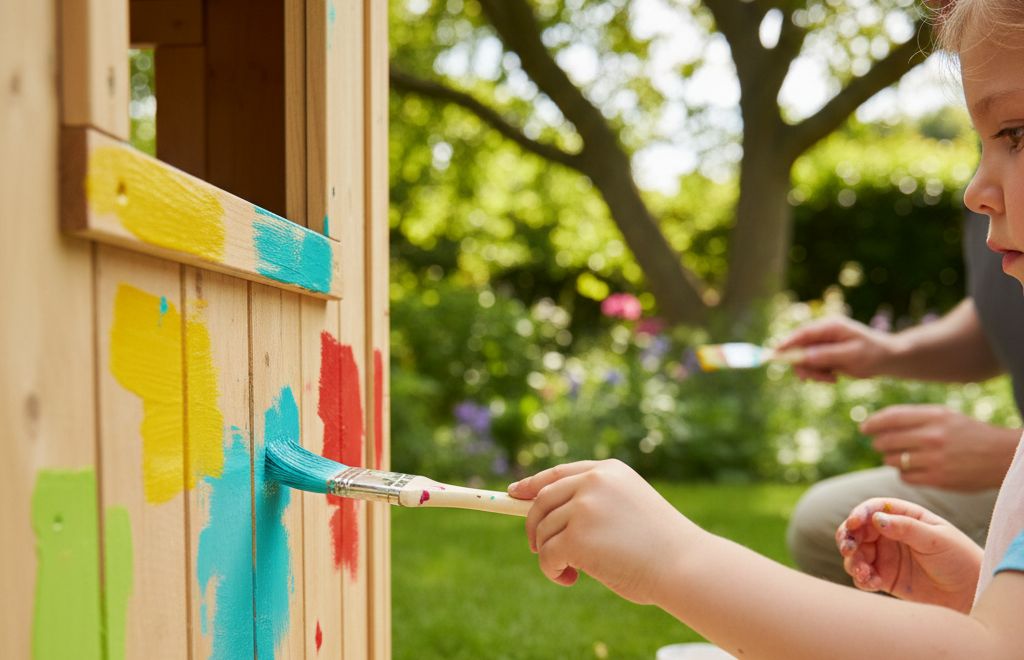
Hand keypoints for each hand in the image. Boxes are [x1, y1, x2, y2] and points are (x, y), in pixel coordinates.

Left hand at [508, 460, 693, 603]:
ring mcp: (584, 507)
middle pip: (541, 501)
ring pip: (542, 532)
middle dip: (534, 528)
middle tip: (538, 549)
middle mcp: (593, 483)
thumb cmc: (659, 546)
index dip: (532, 484)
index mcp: (608, 471)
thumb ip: (593, 505)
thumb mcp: (626, 510)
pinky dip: (552, 571)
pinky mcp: (577, 536)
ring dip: (548, 555)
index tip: (514, 493)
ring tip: (571, 572)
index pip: (559, 473)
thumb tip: (547, 520)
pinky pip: (547, 555)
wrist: (683, 566)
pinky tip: (571, 579)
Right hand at [775, 316, 894, 381]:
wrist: (888, 359)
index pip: (802, 333)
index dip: (787, 343)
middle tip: (812, 380)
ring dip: (814, 372)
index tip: (775, 354)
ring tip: (831, 379)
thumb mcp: (852, 356)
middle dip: (804, 365)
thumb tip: (804, 356)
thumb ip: (827, 355)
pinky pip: (813, 365)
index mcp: (830, 327)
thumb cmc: (874, 354)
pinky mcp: (826, 354)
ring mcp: (824, 344)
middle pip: (799, 348)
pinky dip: (819, 374)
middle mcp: (824, 333)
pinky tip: (833, 377)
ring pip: (805, 359)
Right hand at [836, 498, 981, 611]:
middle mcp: (890, 534)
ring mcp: (886, 556)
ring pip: (856, 554)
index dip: (859, 513)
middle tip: (849, 549)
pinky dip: (862, 579)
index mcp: (904, 517)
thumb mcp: (936, 539)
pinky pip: (863, 576)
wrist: (971, 593)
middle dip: (848, 538)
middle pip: (857, 531)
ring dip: (853, 562)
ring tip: (864, 573)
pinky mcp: (884, 577)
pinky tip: (873, 584)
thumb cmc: (959, 559)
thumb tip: (876, 518)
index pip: (874, 508)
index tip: (854, 524)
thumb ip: (906, 528)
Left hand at [861, 405, 1018, 490]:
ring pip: (892, 460)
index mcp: (934, 416)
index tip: (863, 428)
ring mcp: (935, 459)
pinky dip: (903, 473)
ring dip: (890, 459)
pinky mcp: (938, 479)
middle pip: (886, 440)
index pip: (891, 417)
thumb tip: (878, 423)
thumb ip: (914, 418)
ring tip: (898, 457)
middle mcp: (933, 436)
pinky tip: (911, 469)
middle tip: (879, 444)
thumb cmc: (967, 433)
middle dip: (878, 443)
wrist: (1001, 456)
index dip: (872, 423)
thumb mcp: (944, 416)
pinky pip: (905, 477)